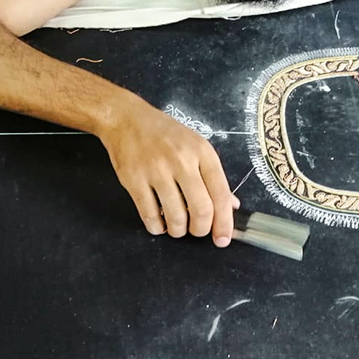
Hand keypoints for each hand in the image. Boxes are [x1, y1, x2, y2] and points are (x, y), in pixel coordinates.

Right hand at [98, 92, 239, 246]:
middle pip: (200, 209)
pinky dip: (156, 227)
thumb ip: (213, 176)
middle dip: (200, 230)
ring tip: (176, 227)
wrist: (127, 119)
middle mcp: (182, 161)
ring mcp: (157, 170)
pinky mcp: (134, 179)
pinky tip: (158, 224)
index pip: (220, 194)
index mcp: (202, 153)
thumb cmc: (166, 134)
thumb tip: (231, 206)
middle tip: (196, 231)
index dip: (224, 222)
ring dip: (178, 230)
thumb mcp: (196, 147)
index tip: (222, 239)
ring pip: (175, 216)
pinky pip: (149, 215)